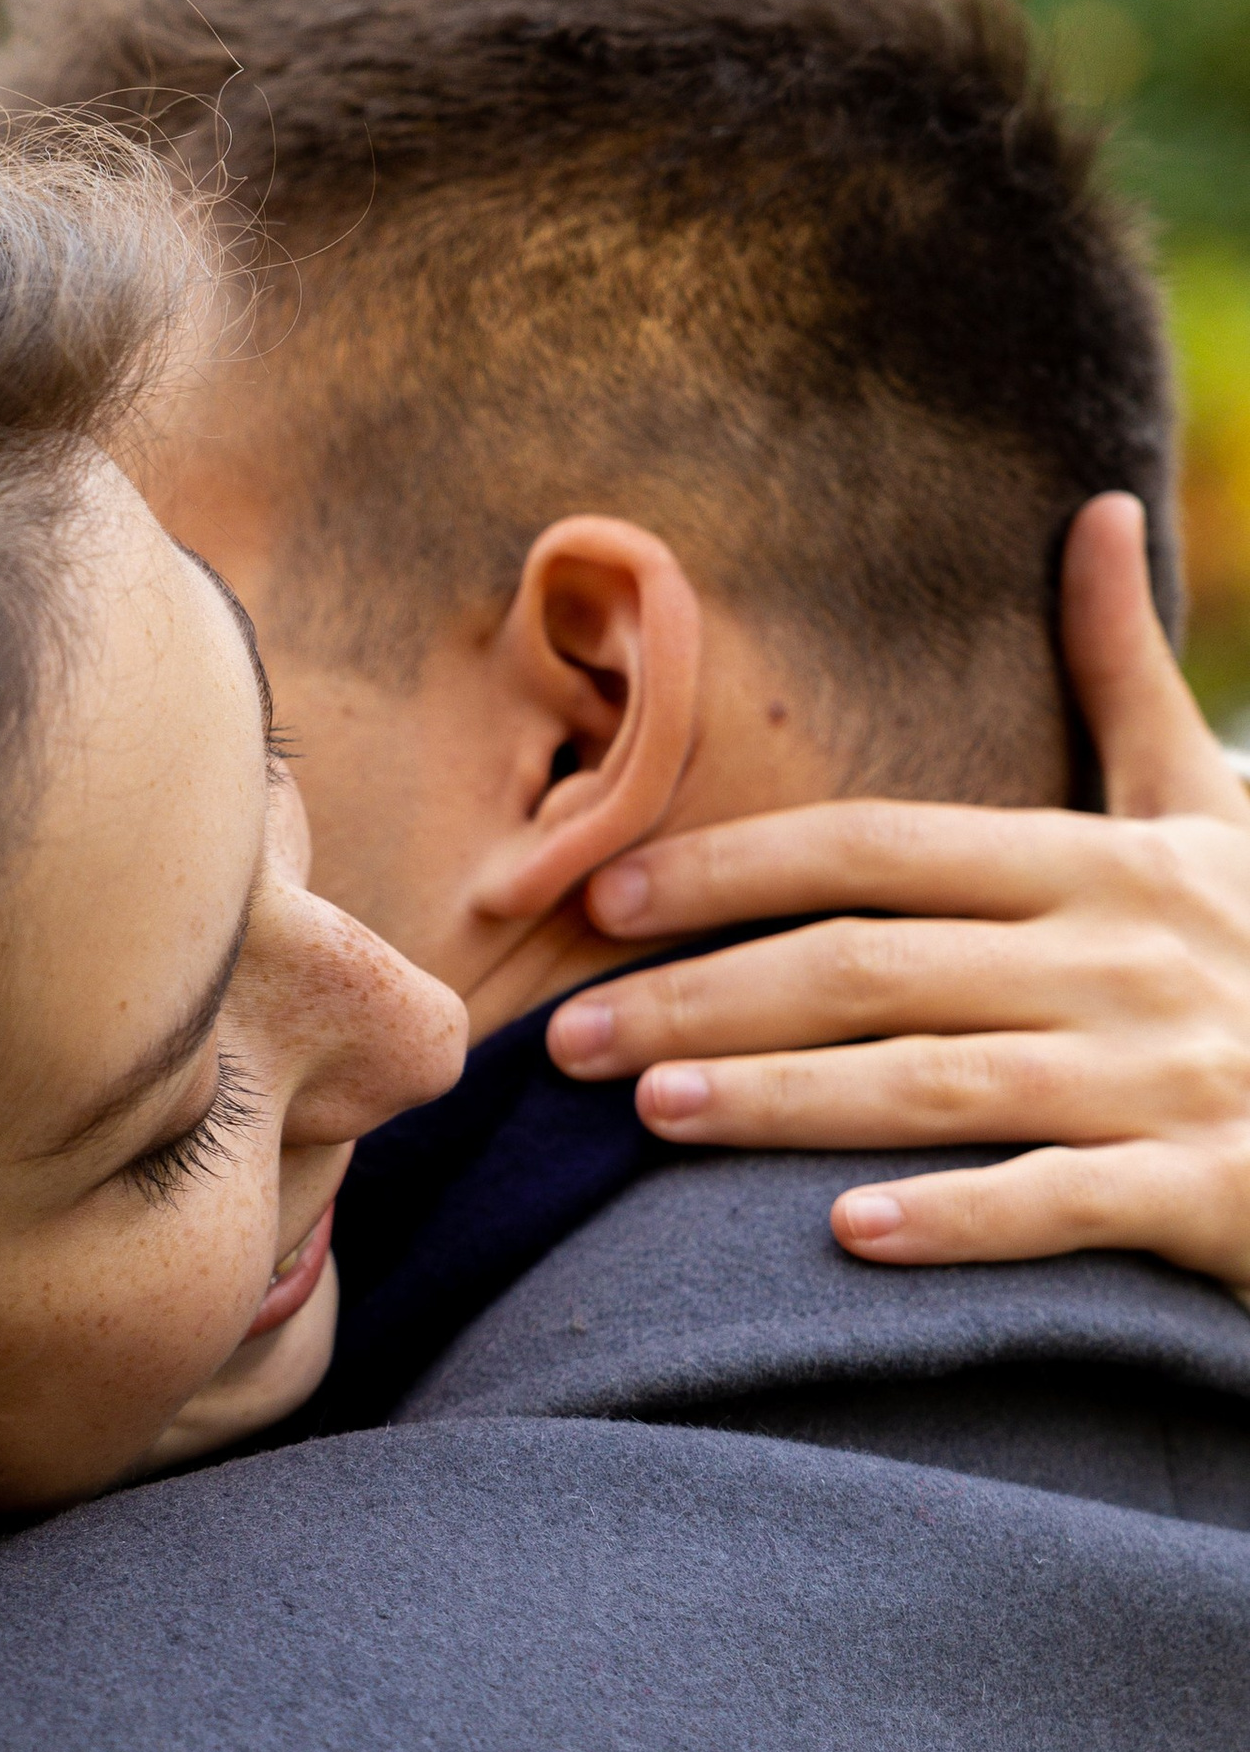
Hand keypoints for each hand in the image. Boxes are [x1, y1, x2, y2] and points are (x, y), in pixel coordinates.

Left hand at [544, 495, 1249, 1285]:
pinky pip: (1061, 1204)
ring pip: (942, 1083)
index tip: (605, 898)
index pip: (884, 848)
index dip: (737, 868)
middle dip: (710, 994)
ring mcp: (1167, 1076)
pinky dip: (956, 1217)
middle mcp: (1126, 958)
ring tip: (652, 1114)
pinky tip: (843, 1236)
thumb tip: (1089, 514)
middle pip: (878, 965)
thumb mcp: (1216, 807)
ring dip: (788, 1100)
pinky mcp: (1207, 1192)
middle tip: (567, 1038)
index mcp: (1108, 864)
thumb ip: (1127, 682)